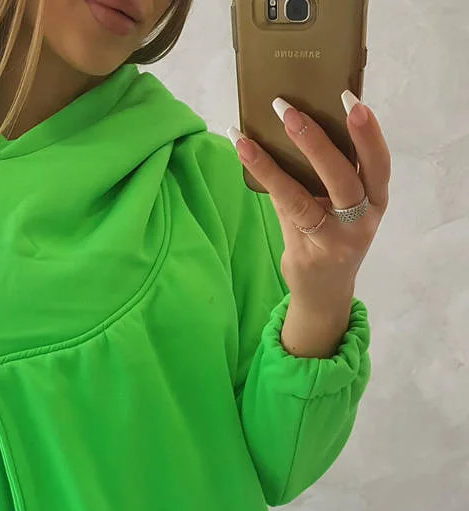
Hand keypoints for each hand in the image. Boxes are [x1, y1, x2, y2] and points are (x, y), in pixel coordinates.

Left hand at [229, 92, 390, 353]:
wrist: (324, 295)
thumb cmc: (332, 238)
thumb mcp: (341, 206)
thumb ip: (328, 172)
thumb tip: (297, 119)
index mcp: (376, 201)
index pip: (379, 163)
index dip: (368, 133)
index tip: (351, 100)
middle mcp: (362, 221)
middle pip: (345, 178)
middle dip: (320, 141)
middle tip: (292, 110)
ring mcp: (335, 240)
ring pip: (309, 196)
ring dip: (285, 157)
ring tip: (266, 125)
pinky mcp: (308, 251)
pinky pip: (285, 208)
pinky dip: (265, 175)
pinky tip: (245, 148)